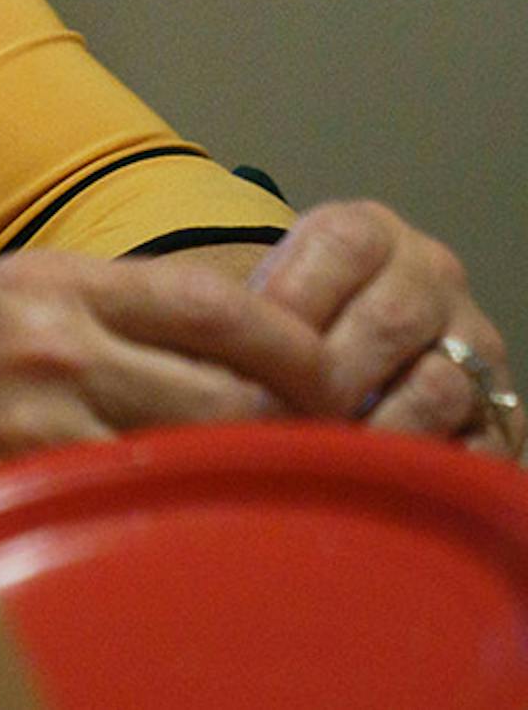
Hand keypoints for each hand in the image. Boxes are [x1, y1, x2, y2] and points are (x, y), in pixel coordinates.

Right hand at [0, 250, 330, 528]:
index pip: (211, 301)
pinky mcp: (22, 485)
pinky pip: (136, 504)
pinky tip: (180, 520)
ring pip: (194, 450)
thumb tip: (229, 331)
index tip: (326, 374)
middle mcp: (51, 338)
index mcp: (49, 280)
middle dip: (283, 422)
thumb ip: (105, 311)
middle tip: (316, 447)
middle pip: (224, 384)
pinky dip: (173, 514)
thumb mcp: (5, 305)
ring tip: (257, 486)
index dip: (290, 343)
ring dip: (238, 473)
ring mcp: (37, 417)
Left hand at [250, 200, 521, 460]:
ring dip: (373, 428)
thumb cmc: (296, 328)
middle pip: (390, 319)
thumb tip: (212, 361)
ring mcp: (477, 343)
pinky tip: (372, 478)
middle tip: (279, 416)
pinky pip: (477, 446)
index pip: (344, 244)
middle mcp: (434, 275)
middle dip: (326, 377)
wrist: (358, 357)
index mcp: (372, 233)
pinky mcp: (504, 414)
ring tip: (321, 452)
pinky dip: (421, 467)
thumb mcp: (271, 296)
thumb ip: (250, 313)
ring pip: (438, 385)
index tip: (249, 348)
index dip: (292, 299)